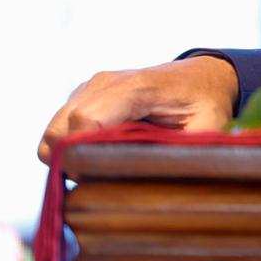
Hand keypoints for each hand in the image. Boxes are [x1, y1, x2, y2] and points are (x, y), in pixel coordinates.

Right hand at [38, 56, 238, 163]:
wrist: (203, 77)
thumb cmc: (207, 105)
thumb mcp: (205, 131)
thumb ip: (175, 152)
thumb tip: (143, 183)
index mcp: (137, 88)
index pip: (86, 120)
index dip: (83, 157)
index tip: (99, 178)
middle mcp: (106, 82)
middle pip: (58, 130)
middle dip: (70, 162)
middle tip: (101, 177)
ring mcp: (91, 87)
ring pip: (53, 132)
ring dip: (69, 155)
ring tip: (104, 165)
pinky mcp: (84, 96)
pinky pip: (61, 128)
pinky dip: (71, 147)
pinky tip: (103, 152)